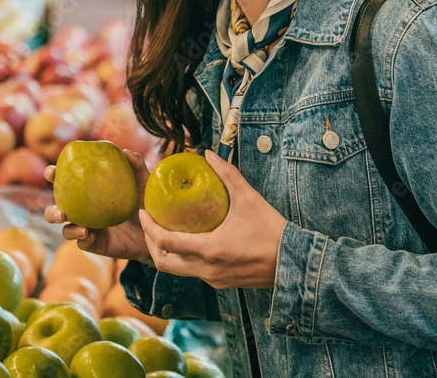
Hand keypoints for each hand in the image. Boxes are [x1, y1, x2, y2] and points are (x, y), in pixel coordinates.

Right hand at [44, 148, 153, 266]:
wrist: (157, 230)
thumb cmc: (147, 201)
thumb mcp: (143, 181)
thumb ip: (136, 164)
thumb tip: (124, 151)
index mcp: (88, 191)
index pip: (65, 181)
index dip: (53, 175)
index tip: (52, 172)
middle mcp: (84, 210)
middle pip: (58, 209)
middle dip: (51, 210)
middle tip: (60, 210)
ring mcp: (88, 227)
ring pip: (65, 229)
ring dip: (66, 228)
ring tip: (74, 223)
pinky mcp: (95, 244)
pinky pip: (82, 242)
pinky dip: (81, 238)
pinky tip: (88, 233)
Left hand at [139, 150, 285, 289]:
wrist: (294, 262)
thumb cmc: (271, 229)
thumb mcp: (248, 197)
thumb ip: (226, 173)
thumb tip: (208, 153)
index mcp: (209, 249)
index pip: (165, 243)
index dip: (148, 227)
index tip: (142, 212)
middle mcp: (206, 269)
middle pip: (163, 263)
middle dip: (151, 244)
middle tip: (149, 224)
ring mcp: (213, 279)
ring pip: (178, 270)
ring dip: (167, 253)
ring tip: (165, 230)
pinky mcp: (222, 283)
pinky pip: (194, 273)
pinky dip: (184, 259)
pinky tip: (189, 241)